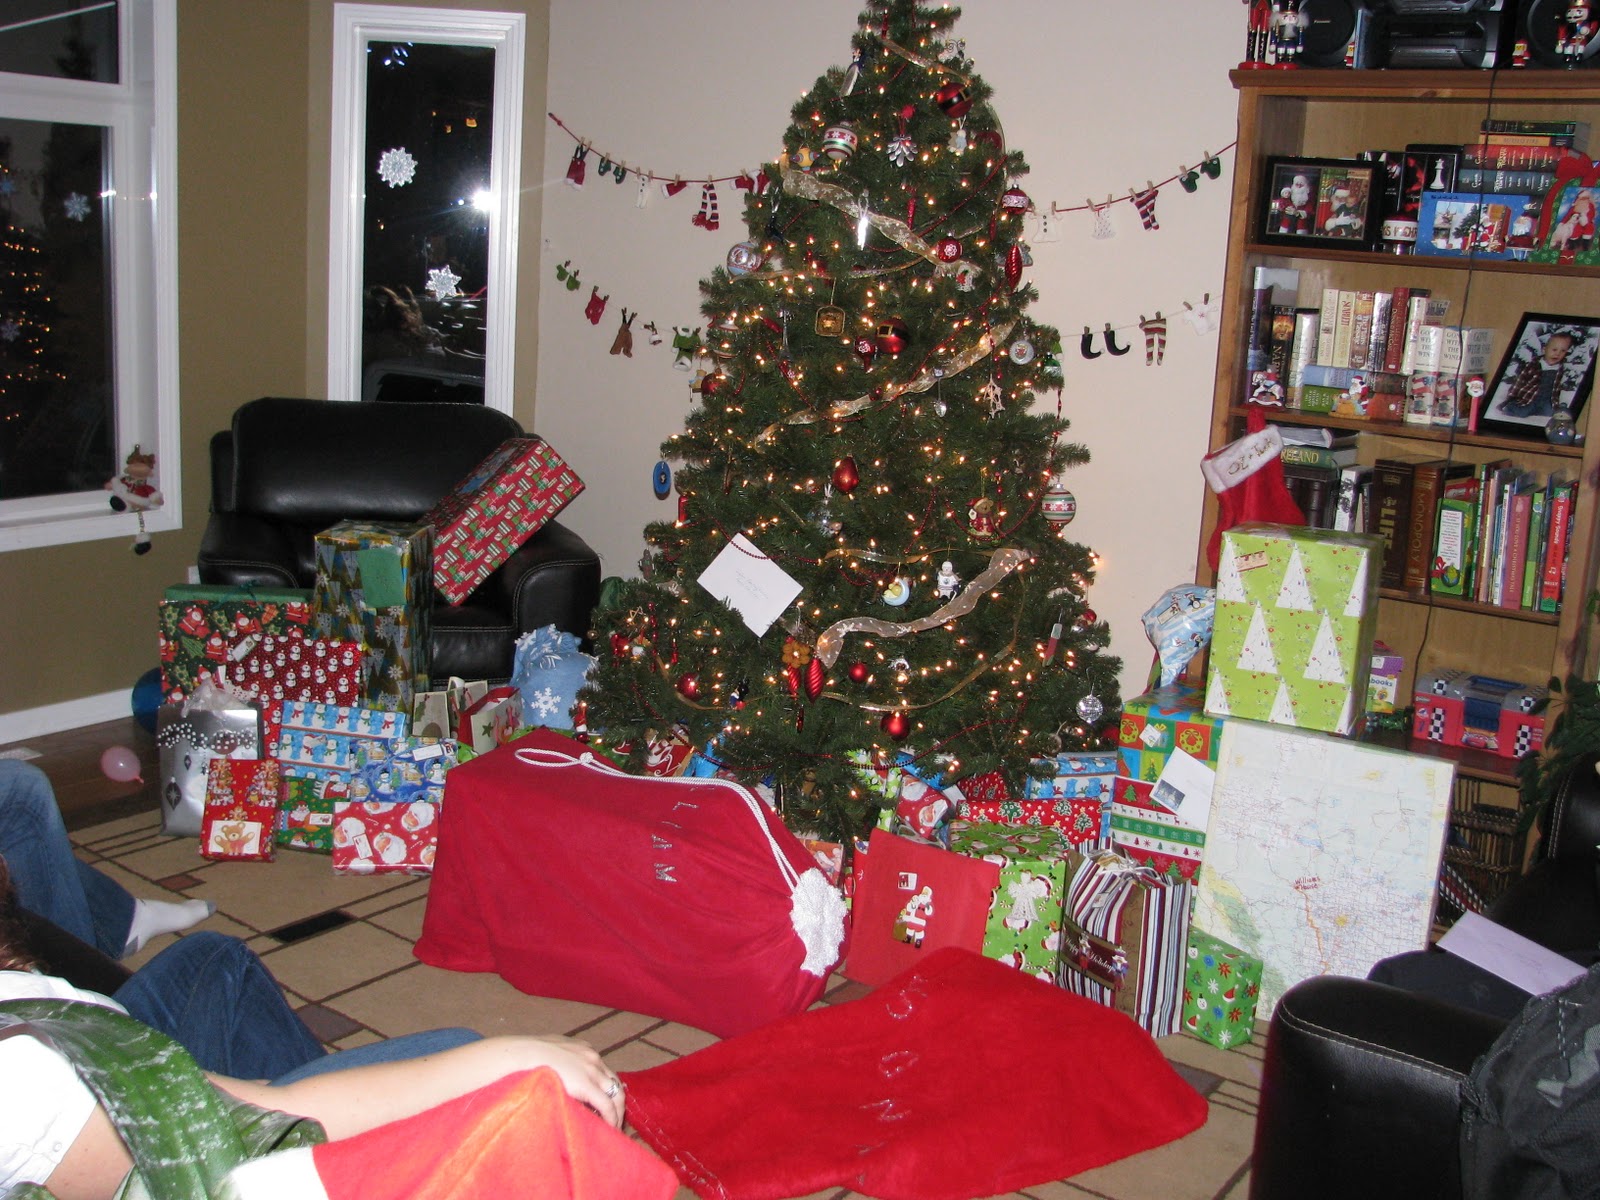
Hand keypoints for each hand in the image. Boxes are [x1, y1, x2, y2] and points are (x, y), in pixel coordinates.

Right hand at [509, 1035, 625, 1127]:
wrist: (520, 1055)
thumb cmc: (526, 1057)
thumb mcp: (548, 1055)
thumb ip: (556, 1064)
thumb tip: (552, 1075)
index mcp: (583, 1050)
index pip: (603, 1071)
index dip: (605, 1089)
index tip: (604, 1104)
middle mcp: (592, 1057)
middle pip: (614, 1082)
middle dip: (616, 1101)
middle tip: (614, 1119)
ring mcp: (591, 1070)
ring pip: (616, 1094)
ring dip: (617, 1112)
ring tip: (613, 1128)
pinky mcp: (587, 1085)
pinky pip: (607, 1105)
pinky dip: (611, 1118)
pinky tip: (609, 1128)